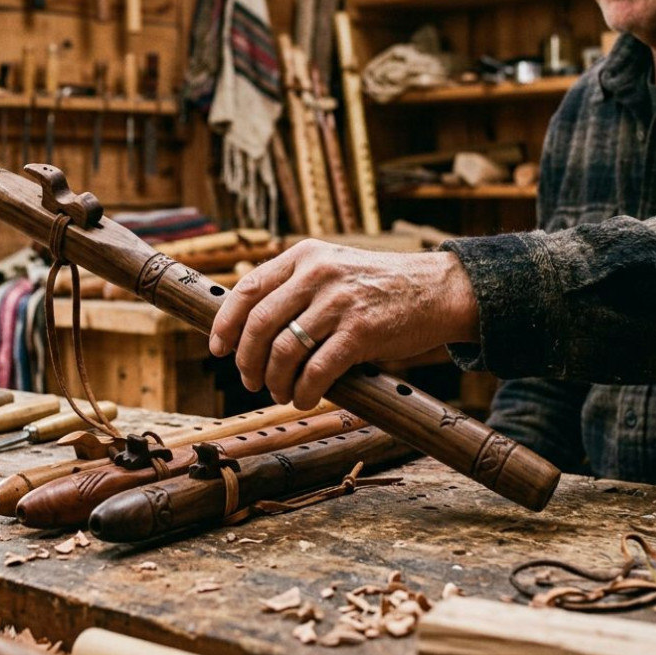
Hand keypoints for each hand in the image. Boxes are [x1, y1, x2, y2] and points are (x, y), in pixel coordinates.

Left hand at [208, 240, 480, 408]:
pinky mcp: (360, 331)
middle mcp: (316, 274)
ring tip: (281, 393)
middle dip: (246, 360)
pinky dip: (304, 391)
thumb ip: (296, 287)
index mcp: (304, 256)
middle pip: (258, 324)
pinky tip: (306, 398)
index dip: (226, 324)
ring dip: (275, 381)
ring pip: (283, 350)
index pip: (247, 289)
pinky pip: (316, 370)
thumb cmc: (381, 286)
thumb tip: (250, 327)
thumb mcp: (333, 268)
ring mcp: (338, 302)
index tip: (218, 348)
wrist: (438, 288)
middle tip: (249, 381)